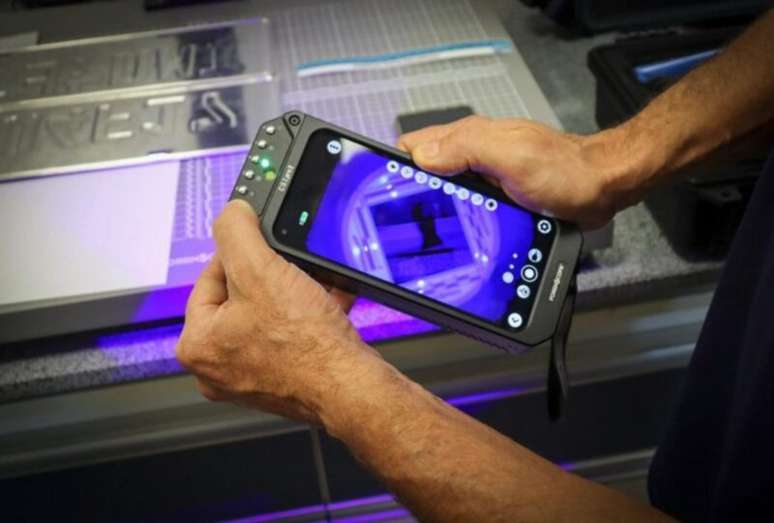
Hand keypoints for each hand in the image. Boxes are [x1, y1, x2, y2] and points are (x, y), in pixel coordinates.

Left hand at [176, 200, 384, 424]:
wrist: (350, 386)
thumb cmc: (305, 344)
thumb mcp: (261, 269)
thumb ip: (236, 232)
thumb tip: (230, 213)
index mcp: (197, 345)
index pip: (210, 278)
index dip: (241, 255)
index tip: (263, 246)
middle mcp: (217, 368)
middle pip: (241, 298)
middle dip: (273, 277)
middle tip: (292, 271)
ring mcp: (250, 378)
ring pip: (268, 316)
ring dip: (294, 295)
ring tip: (314, 287)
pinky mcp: (281, 382)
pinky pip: (288, 337)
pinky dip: (307, 318)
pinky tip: (328, 304)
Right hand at [398, 115, 634, 228]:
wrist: (600, 189)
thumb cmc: (565, 172)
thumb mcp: (513, 157)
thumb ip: (468, 148)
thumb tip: (422, 154)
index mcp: (469, 139)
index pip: (414, 147)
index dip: (398, 167)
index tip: (391, 192)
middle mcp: (472, 155)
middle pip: (424, 173)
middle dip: (414, 194)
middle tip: (412, 221)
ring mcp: (482, 177)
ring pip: (442, 192)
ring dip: (437, 209)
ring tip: (431, 231)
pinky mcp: (494, 197)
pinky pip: (463, 205)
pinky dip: (457, 218)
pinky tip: (458, 233)